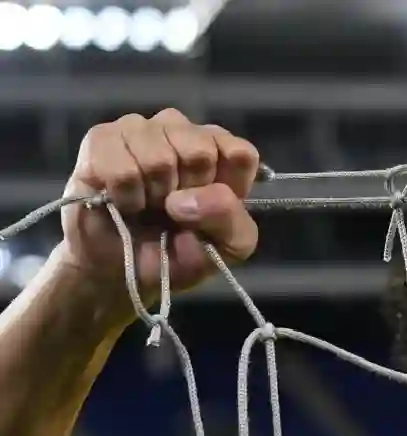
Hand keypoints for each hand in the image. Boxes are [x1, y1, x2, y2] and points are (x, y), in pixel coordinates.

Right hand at [59, 108, 260, 309]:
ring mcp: (141, 130)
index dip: (225, 188)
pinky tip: (123, 201)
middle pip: (201, 149)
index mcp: (222, 151)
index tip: (210, 208)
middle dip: (187, 192)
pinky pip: (120, 167)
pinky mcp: (101, 139)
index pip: (240, 153)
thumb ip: (229, 219)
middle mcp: (182, 131)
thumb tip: (185, 199)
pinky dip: (125, 197)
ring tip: (147, 204)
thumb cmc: (180, 252)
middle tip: (173, 208)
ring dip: (153, 195)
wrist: (121, 268)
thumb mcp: (227, 246)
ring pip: (159, 156)